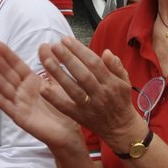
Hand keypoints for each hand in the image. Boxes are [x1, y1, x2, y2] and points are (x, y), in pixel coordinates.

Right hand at [0, 40, 82, 149]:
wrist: (68, 131)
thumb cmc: (63, 107)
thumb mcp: (58, 82)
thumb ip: (50, 64)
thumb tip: (44, 44)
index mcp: (32, 82)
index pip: (16, 65)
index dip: (6, 54)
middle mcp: (23, 91)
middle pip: (7, 73)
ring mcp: (19, 103)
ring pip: (3, 86)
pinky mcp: (19, 116)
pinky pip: (5, 105)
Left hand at [34, 36, 144, 152]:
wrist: (120, 127)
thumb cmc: (120, 100)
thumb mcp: (124, 81)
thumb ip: (116, 66)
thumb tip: (106, 52)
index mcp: (112, 83)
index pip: (95, 63)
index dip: (80, 50)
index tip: (66, 40)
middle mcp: (101, 94)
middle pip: (83, 74)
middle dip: (68, 58)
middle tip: (55, 45)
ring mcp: (89, 107)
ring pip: (73, 89)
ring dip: (59, 75)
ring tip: (46, 61)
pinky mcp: (80, 117)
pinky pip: (66, 107)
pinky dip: (54, 98)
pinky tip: (43, 88)